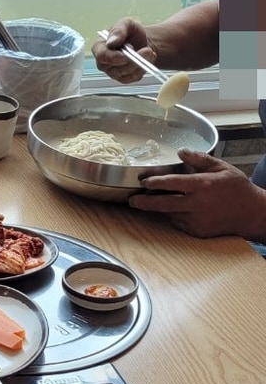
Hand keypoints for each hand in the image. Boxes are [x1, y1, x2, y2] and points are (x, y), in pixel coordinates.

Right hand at [92, 18, 156, 83]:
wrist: (142, 42)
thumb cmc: (131, 33)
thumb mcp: (126, 24)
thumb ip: (118, 30)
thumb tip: (111, 41)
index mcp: (99, 47)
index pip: (101, 56)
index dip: (113, 57)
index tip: (125, 55)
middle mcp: (104, 62)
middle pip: (115, 67)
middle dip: (132, 60)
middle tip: (146, 50)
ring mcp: (113, 72)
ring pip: (126, 73)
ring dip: (140, 63)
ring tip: (149, 52)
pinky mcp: (124, 78)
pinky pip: (133, 77)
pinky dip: (142, 69)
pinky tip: (148, 59)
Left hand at [128, 149, 265, 239]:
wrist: (251, 213)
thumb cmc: (237, 188)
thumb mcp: (221, 168)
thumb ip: (199, 159)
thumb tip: (181, 151)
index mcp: (202, 185)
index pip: (172, 183)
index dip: (155, 182)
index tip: (143, 182)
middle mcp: (197, 204)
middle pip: (163, 204)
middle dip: (144, 203)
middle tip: (132, 200)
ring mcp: (196, 220)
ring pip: (169, 214)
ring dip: (158, 208)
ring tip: (148, 202)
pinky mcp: (197, 231)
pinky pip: (178, 223)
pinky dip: (173, 216)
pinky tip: (172, 210)